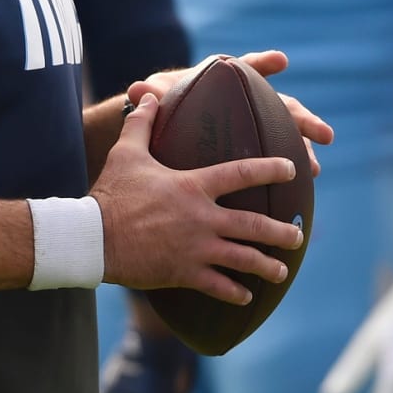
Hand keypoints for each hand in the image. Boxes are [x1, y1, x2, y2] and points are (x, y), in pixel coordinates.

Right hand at [93, 93, 304, 302]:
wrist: (94, 236)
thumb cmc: (112, 192)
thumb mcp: (126, 153)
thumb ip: (142, 124)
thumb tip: (149, 96)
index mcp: (193, 186)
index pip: (241, 173)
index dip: (270, 169)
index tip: (292, 169)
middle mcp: (202, 218)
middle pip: (255, 226)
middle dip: (282, 232)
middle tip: (297, 235)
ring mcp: (196, 248)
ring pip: (244, 259)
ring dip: (267, 266)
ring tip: (282, 270)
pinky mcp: (184, 272)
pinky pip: (219, 286)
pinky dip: (236, 293)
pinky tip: (247, 297)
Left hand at [126, 50, 333, 176]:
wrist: (164, 128)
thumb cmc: (164, 105)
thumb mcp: (156, 100)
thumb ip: (149, 94)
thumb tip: (138, 89)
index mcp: (224, 81)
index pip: (246, 68)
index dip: (263, 63)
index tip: (280, 61)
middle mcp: (246, 101)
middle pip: (280, 106)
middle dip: (302, 119)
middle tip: (324, 134)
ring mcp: (254, 125)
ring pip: (285, 134)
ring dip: (303, 149)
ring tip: (314, 169)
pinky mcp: (255, 148)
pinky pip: (277, 156)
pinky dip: (289, 169)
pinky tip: (300, 188)